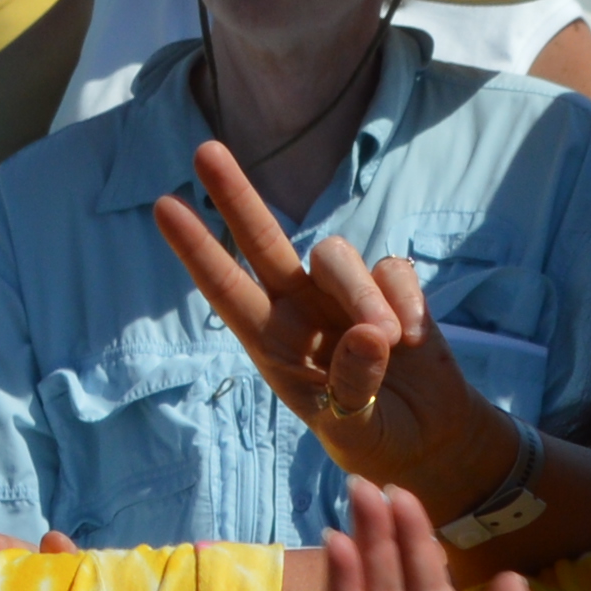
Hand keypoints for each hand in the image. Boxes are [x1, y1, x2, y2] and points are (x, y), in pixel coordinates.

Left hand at [154, 141, 497, 504]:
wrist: (426, 438)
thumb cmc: (372, 436)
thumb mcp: (355, 428)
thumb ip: (354, 388)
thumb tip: (368, 333)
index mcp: (272, 344)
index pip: (226, 289)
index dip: (197, 248)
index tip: (164, 206)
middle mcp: (300, 309)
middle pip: (263, 241)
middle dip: (236, 196)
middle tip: (205, 151)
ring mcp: (343, 294)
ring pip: (338, 257)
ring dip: (362, 295)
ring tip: (390, 342)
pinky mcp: (391, 288)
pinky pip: (392, 268)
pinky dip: (406, 300)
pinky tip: (416, 340)